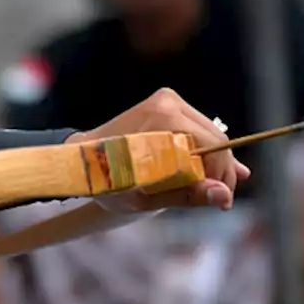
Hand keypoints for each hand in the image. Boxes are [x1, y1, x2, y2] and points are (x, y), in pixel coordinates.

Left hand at [67, 88, 250, 210]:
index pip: (211, 146)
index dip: (222, 176)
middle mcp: (167, 103)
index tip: (223, 202)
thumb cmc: (105, 180)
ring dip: (214, 162)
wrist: (79, 159)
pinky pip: (197, 129)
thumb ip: (186, 195)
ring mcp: (167, 100)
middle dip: (221, 170)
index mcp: (161, 120)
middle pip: (214, 138)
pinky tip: (220, 171)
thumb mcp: (145, 196)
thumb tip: (224, 196)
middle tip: (221, 199)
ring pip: (209, 134)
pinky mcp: (167, 104)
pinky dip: (205, 150)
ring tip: (217, 189)